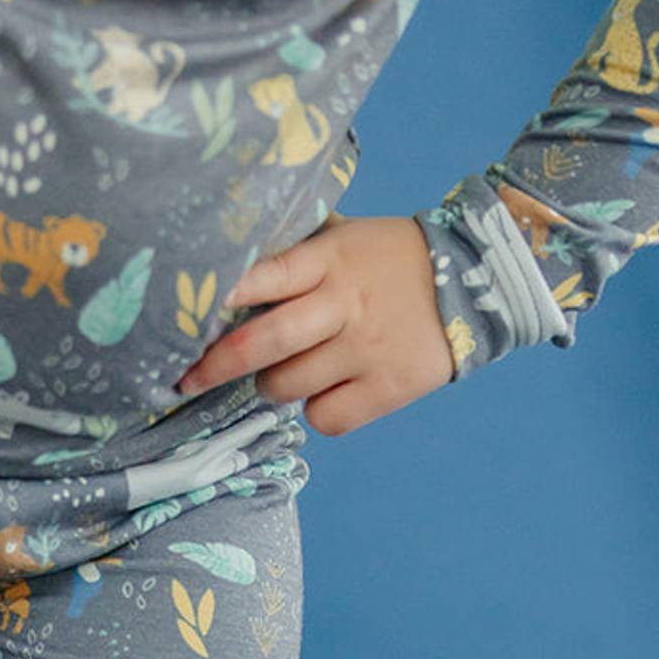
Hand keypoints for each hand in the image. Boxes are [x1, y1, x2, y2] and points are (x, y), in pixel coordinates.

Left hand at [175, 213, 455, 435]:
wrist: (478, 280)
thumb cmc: (389, 262)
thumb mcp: (345, 240)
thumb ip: (294, 255)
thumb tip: (224, 265)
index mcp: (329, 260)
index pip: (265, 275)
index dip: (221, 296)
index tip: (181, 315)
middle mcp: (344, 303)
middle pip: (262, 343)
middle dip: (215, 365)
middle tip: (188, 377)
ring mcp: (366, 348)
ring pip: (285, 387)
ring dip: (273, 385)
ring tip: (287, 370)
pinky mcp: (389, 387)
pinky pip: (324, 417)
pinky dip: (318, 410)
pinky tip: (331, 388)